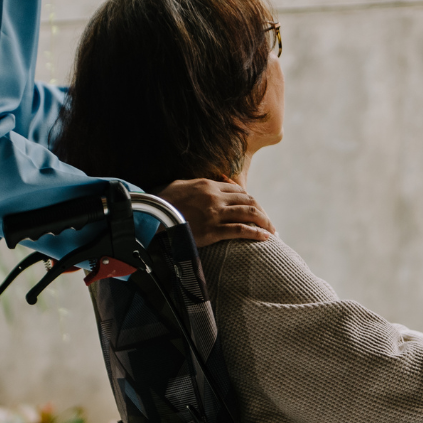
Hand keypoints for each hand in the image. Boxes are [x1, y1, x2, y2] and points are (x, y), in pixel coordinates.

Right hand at [158, 178, 275, 246]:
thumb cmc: (161, 202)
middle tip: (268, 222)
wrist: (151, 216)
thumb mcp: (179, 186)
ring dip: (264, 222)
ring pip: (249, 214)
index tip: (254, 209)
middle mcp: (215, 197)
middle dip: (261, 212)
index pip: (238, 190)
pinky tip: (265, 238)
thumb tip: (202, 187)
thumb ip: (195, 185)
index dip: (249, 200)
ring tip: (272, 231)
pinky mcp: (212, 231)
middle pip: (248, 201)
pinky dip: (255, 233)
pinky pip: (240, 230)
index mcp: (208, 185)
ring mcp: (215, 213)